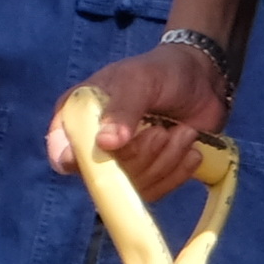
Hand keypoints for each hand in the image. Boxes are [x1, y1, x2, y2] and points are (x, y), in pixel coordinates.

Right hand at [49, 40, 228, 202]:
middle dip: (141, 155)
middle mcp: (93, 145)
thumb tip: (105, 144)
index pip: (62, 152)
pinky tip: (191, 151)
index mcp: (77, 117)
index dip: (77, 160)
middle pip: (103, 175)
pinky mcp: (149, 175)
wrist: (201, 80)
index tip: (107, 152)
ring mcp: (121, 164)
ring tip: (183, 132)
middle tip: (163, 130)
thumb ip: (122, 108)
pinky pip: (155, 191)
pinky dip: (176, 173)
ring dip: (165, 161)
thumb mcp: (140, 80)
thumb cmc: (161, 72)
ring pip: (133, 186)